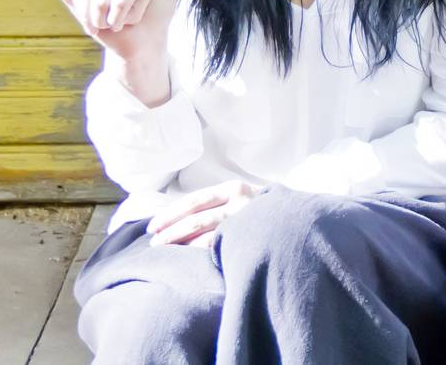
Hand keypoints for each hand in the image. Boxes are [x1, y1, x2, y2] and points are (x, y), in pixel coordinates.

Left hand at [147, 179, 262, 246]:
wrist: (292, 223)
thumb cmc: (256, 213)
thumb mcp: (238, 199)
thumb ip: (214, 204)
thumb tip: (174, 218)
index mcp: (234, 188)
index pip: (194, 200)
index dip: (171, 213)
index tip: (153, 227)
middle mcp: (240, 200)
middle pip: (196, 216)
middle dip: (171, 230)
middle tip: (154, 242)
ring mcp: (246, 219)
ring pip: (205, 231)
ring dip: (181, 242)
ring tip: (164, 250)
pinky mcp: (249, 237)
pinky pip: (218, 245)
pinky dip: (199, 250)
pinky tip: (187, 257)